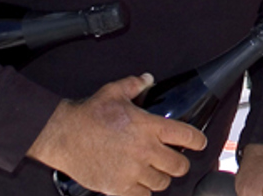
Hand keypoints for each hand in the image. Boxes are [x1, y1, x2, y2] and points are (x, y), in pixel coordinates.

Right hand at [27, 74, 206, 195]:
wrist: (63, 136)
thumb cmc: (89, 114)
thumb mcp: (114, 92)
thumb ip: (135, 85)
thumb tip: (148, 79)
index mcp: (149, 127)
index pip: (187, 136)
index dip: (198, 141)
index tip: (200, 143)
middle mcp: (145, 151)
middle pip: (179, 166)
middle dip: (180, 163)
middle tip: (175, 160)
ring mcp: (133, 172)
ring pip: (162, 183)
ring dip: (161, 178)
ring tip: (155, 172)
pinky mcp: (118, 188)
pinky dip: (143, 192)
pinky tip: (139, 185)